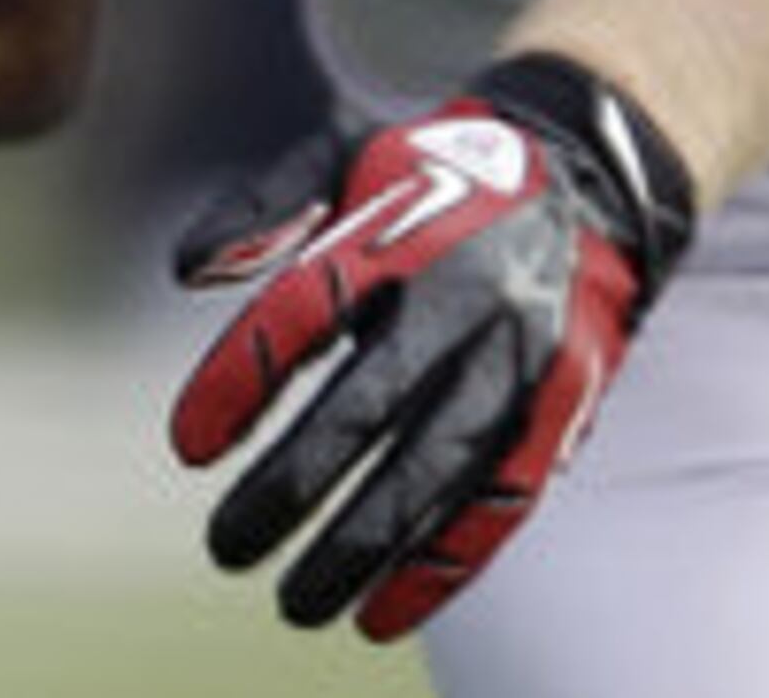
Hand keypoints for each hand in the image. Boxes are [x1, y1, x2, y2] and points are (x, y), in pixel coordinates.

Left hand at [168, 54, 695, 641]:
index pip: (302, 310)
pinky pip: (498, 499)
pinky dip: (442, 564)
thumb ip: (261, 206)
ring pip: (432, 468)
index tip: (187, 447)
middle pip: (366, 404)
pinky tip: (383, 613)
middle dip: (290, 484)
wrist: (584, 181)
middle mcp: (462, 295)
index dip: (240, 381)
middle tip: (225, 546)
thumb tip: (184, 268)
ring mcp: (516, 357)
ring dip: (361, 544)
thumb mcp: (342, 155)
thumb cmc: (431, 177)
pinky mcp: (557, 408)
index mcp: (397, 230)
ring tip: (295, 602)